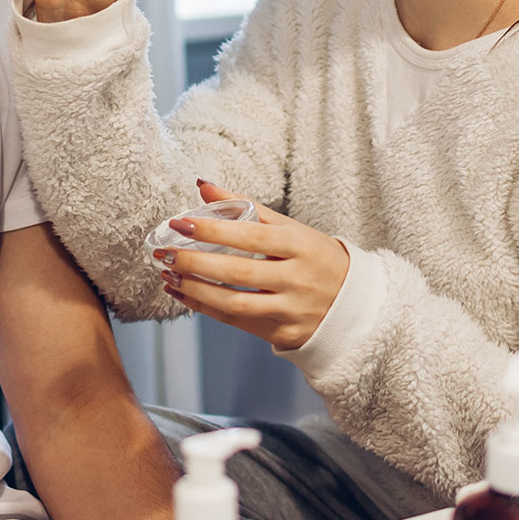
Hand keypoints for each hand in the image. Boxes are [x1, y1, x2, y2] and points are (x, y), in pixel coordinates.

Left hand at [154, 180, 349, 350]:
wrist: (354, 304)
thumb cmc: (316, 258)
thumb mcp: (291, 228)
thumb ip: (246, 207)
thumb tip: (203, 185)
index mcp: (300, 244)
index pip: (250, 236)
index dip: (213, 230)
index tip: (180, 223)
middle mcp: (296, 278)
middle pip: (238, 272)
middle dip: (195, 263)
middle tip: (164, 252)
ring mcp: (291, 309)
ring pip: (235, 303)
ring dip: (196, 290)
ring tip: (168, 275)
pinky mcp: (284, 333)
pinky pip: (237, 323)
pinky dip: (206, 309)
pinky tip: (183, 294)